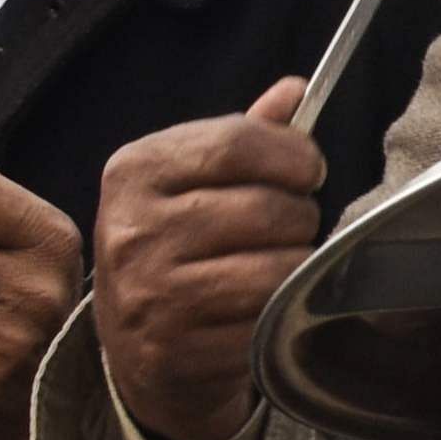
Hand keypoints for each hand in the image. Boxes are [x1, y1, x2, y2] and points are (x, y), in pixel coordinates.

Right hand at [94, 76, 328, 439]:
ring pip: (277, 266)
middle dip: (299, 217)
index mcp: (134, 172)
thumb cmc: (178, 251)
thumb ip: (243, 137)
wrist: (137, 350)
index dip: (294, 155)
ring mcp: (151, 294)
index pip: (239, 143)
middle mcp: (132, 230)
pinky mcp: (175, 349)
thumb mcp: (192, 183)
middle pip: (268, 207)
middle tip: (288, 228)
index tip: (308, 170)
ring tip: (276, 266)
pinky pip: (267, 319)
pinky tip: (259, 308)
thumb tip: (295, 89)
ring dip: (296, 266)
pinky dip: (279, 312)